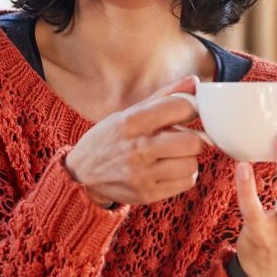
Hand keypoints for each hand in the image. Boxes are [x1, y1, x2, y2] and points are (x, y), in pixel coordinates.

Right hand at [64, 76, 204, 206]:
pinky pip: (187, 182)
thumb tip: (195, 82)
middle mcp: (136, 149)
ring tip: (172, 155)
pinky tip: (169, 169)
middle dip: (192, 138)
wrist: (81, 173)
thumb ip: (164, 96)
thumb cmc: (111, 138)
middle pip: (192, 142)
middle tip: (182, 138)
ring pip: (192, 164)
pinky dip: (184, 175)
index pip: (180, 108)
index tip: (187, 112)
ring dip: (187, 158)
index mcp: (131, 122)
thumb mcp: (129, 113)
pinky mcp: (147, 194)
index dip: (191, 108)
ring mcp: (141, 175)